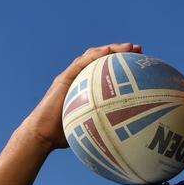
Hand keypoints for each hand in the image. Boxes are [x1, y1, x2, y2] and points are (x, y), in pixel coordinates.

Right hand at [21, 43, 142, 149]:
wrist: (42, 135)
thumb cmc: (66, 135)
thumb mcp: (92, 128)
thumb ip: (107, 125)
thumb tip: (130, 137)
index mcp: (86, 86)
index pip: (106, 69)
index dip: (122, 64)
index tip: (141, 62)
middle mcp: (79, 78)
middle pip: (102, 58)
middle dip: (121, 52)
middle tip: (139, 50)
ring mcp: (71, 76)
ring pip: (92, 55)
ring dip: (111, 49)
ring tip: (129, 47)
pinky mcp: (63, 78)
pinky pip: (80, 63)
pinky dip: (94, 55)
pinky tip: (108, 51)